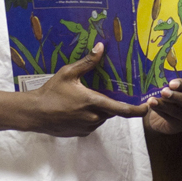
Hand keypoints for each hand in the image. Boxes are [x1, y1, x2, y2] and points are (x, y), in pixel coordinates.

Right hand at [25, 44, 150, 135]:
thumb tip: (101, 46)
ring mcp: (87, 127)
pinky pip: (92, 124)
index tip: (148, 107)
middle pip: (112, 111)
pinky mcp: (81, 133)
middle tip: (106, 92)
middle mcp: (94, 118)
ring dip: (100, 110)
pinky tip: (77, 108)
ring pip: (102, 118)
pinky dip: (90, 117)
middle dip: (111, 103)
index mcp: (94, 103)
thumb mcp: (68, 73)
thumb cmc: (50, 92)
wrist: (33, 113)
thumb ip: (87, 62)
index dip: (138, 110)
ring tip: (85, 99)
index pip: (123, 110)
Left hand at [144, 78, 181, 133]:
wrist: (169, 115)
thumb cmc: (176, 96)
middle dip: (179, 97)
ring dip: (164, 105)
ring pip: (179, 112)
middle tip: (164, 92)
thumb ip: (176, 86)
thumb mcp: (179, 88)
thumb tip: (166, 83)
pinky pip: (171, 119)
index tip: (171, 83)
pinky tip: (151, 105)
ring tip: (152, 100)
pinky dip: (160, 111)